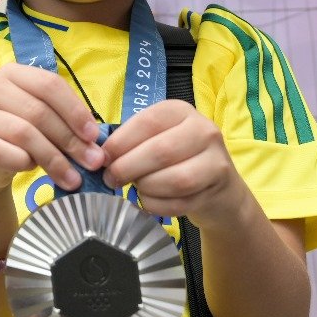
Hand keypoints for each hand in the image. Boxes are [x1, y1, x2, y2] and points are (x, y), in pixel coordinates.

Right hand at [0, 63, 105, 193]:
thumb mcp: (42, 117)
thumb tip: (93, 143)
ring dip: (54, 158)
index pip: (48, 84)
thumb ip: (64, 120)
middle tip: (92, 161)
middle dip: (70, 139)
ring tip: (73, 177)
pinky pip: (8, 153)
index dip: (74, 110)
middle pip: (38, 111)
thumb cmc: (20, 133)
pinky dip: (27, 163)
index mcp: (11, 73)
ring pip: (24, 133)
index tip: (93, 135)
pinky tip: (34, 169)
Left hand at [101, 99, 244, 226]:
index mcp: (180, 111)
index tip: (102, 159)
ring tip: (135, 188)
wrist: (218, 187)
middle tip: (112, 179)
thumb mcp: (154, 138)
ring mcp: (216, 159)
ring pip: (175, 180)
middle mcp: (203, 130)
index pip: (147, 123)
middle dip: (128, 168)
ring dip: (146, 188)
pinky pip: (181, 202)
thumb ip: (130, 141)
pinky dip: (158, 205)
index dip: (120, 143)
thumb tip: (99, 155)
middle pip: (160, 152)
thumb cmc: (175, 158)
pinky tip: (149, 201)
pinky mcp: (218, 188)